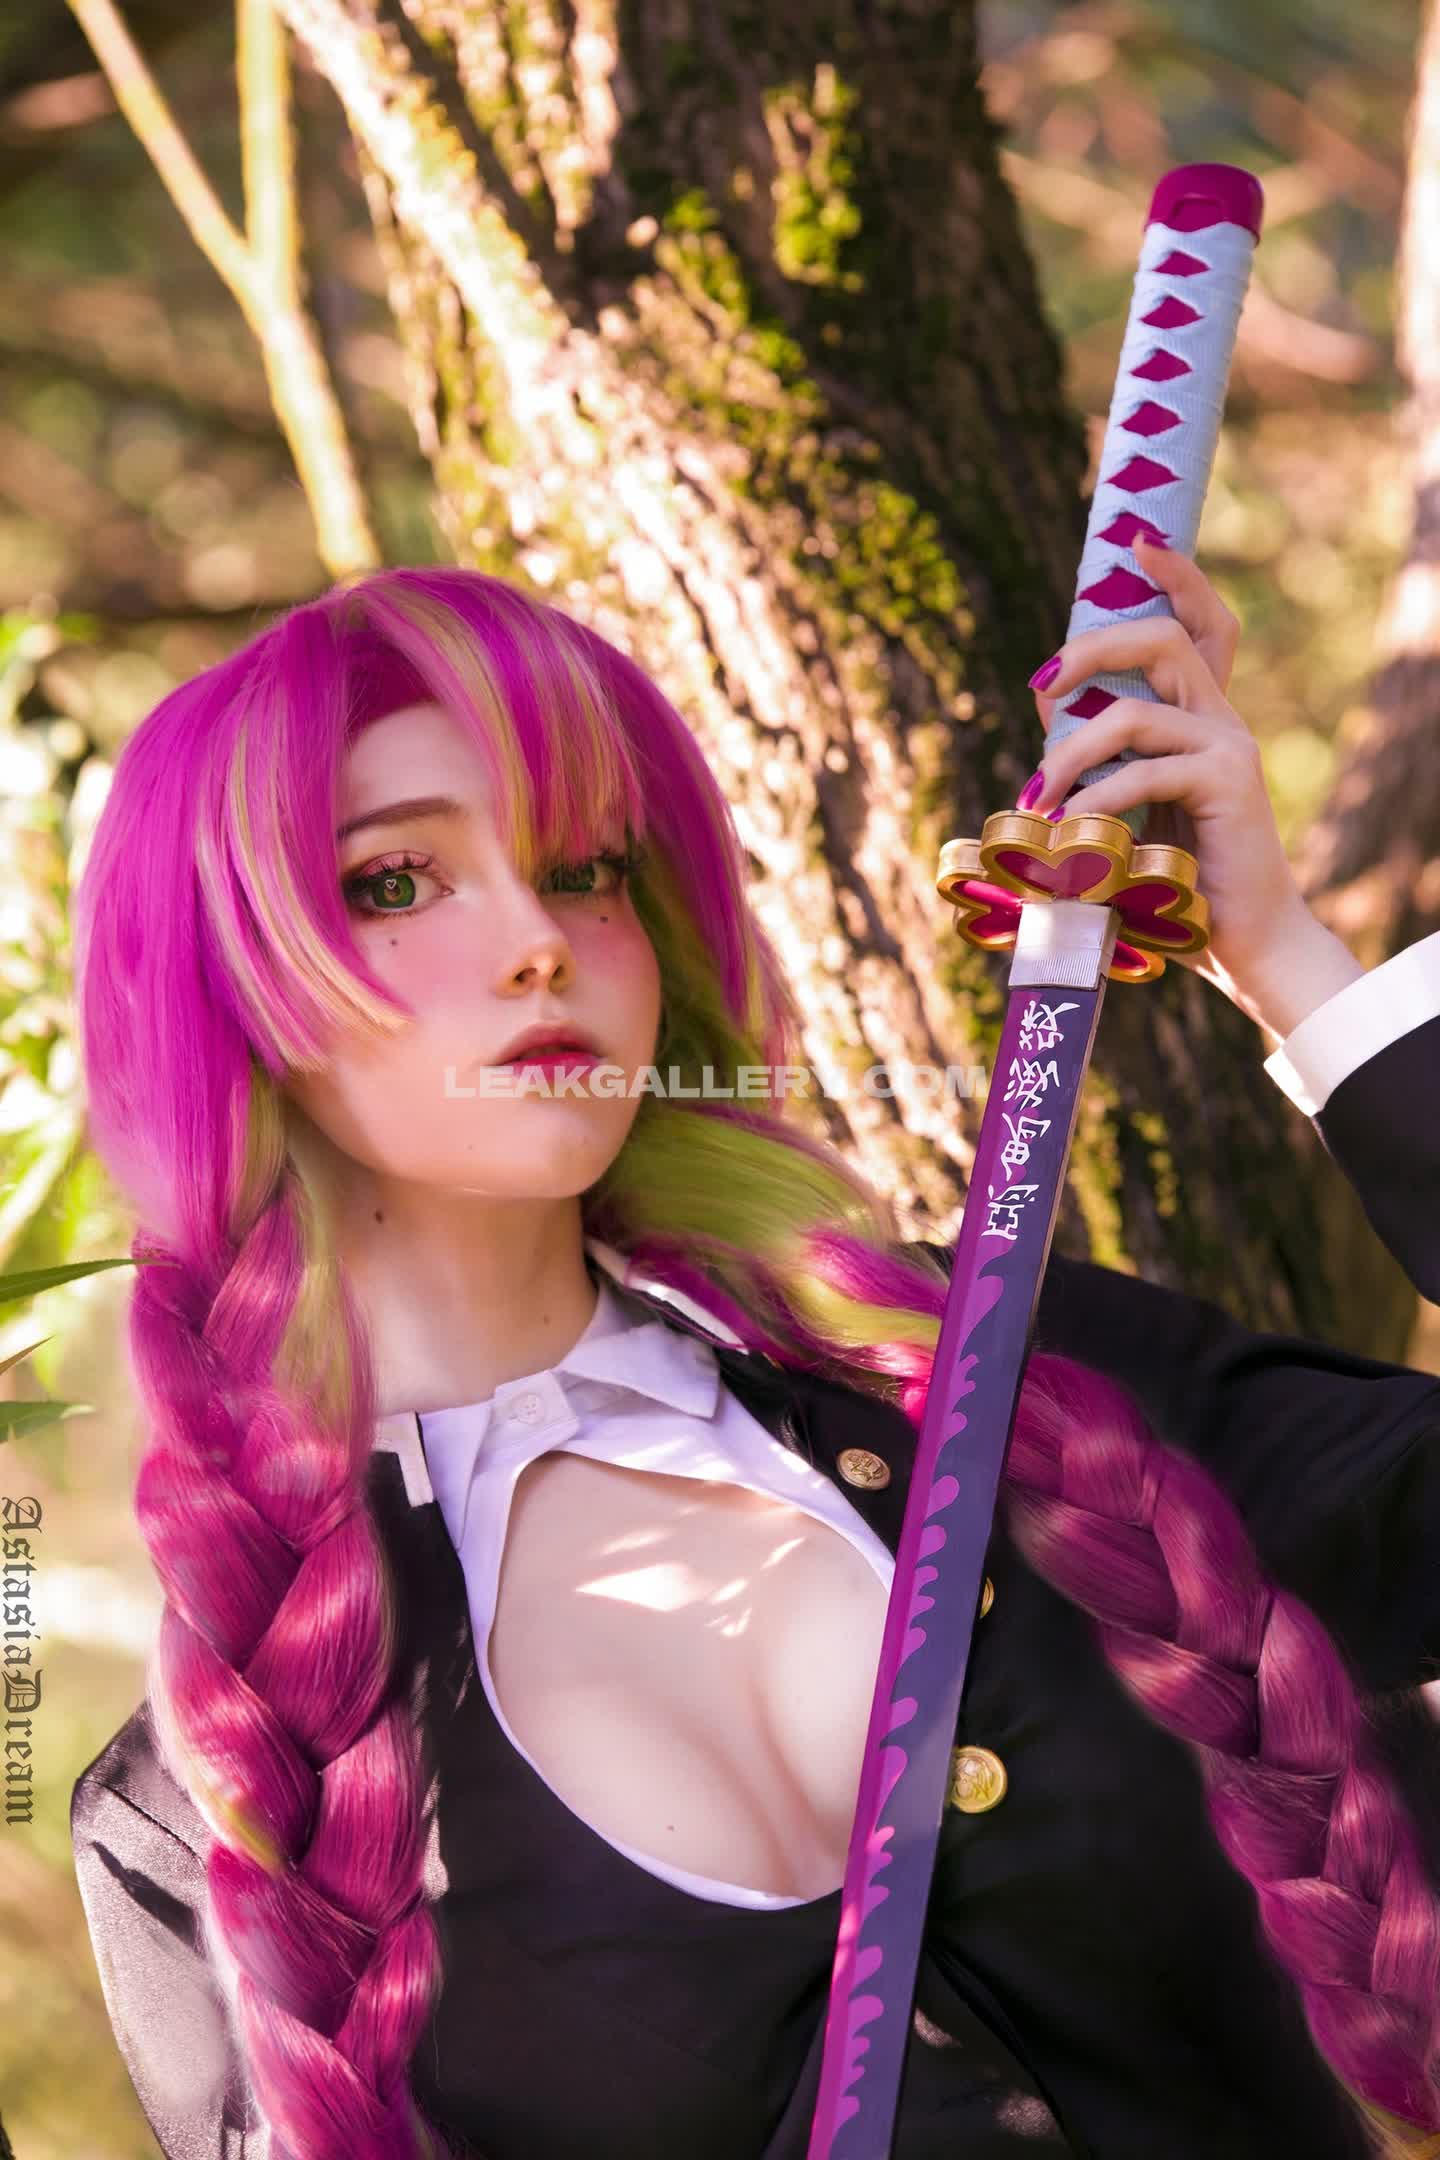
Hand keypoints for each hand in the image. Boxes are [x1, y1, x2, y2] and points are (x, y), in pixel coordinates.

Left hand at [1024, 535, 1357, 1031]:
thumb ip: (1100, 762)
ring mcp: (1229, 748)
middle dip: (1092, 648)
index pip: (1203, 627)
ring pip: (1135, 714)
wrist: (1246, 944)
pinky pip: (1143, 774)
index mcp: (1203, 719)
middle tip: (1040, 683)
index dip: (1177, 578)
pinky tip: (1070, 834)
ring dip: (1068, 755)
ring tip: (1034, 801)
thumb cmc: (1179, 886)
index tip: (1137, 545)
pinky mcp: (1228, 784)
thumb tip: (1046, 715)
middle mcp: (1221, 721)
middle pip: (1165, 641)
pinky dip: (1095, 802)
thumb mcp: (1129, 813)